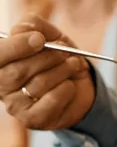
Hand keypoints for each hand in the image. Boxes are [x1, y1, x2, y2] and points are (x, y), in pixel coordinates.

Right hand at [0, 15, 93, 129]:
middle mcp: (1, 86)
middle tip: (65, 51)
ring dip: (63, 70)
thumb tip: (27, 29)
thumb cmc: (58, 59)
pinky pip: (52, 99)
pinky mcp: (32, 120)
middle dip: (47, 58)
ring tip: (74, 64)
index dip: (16, 46)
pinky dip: (67, 88)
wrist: (78, 85)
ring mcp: (15, 106)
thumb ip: (36, 27)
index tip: (39, 39)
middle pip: (17, 71)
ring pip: (38, 84)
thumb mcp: (50, 36)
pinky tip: (70, 85)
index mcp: (0, 63)